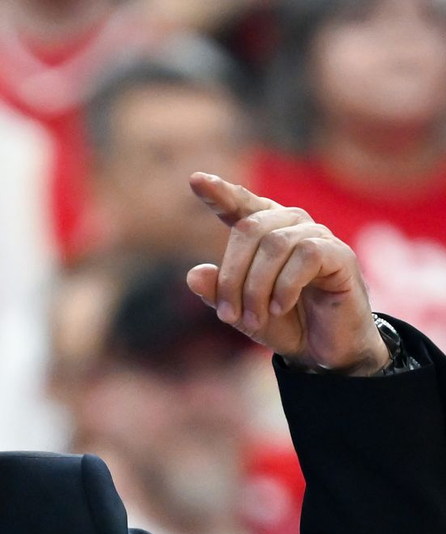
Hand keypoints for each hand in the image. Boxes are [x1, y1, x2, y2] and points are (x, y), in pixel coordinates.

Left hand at [186, 173, 390, 375]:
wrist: (323, 351)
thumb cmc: (283, 324)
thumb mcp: (241, 313)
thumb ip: (217, 294)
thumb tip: (193, 274)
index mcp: (265, 235)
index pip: (241, 206)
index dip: (220, 194)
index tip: (196, 181)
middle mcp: (291, 226)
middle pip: (249, 229)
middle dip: (231, 277)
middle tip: (228, 315)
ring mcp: (318, 237)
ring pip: (275, 244)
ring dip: (256, 288)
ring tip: (255, 318)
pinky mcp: (340, 255)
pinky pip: (306, 254)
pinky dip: (285, 285)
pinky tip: (280, 307)